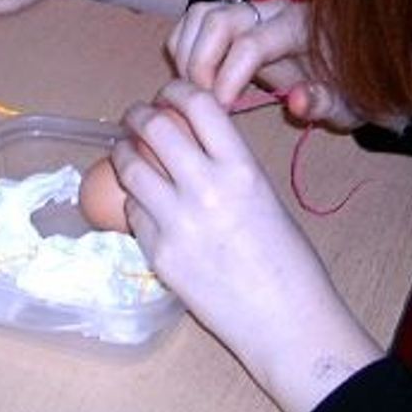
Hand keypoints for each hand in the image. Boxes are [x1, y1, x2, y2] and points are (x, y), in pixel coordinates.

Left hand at [113, 81, 380, 411]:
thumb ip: (226, 164)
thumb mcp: (264, 194)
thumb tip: (189, 140)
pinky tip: (144, 203)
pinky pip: (133, 213)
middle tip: (135, 117)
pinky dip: (135, 201)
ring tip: (127, 152)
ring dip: (124, 153)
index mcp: (241, 168)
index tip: (168, 93)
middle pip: (154, 127)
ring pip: (130, 167)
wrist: (286, 322)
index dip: (176, 90)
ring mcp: (177, 222)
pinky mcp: (159, 254)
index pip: (198, 104)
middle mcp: (205, 188)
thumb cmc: (288, 261)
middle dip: (137, 114)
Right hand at [166, 0, 363, 127]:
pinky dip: (183, 45)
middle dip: (200, 62)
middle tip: (202, 100)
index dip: (229, 76)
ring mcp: (251, 8)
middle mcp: (273, 9)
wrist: (351, 67)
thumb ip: (323, 102)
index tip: (221, 108)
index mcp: (301, 27)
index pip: (252, 43)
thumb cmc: (346, 89)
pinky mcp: (235, 15)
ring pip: (201, 13)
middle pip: (219, 20)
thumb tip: (298, 99)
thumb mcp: (345, 105)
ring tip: (194, 90)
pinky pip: (196, 18)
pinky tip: (193, 78)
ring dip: (187, 52)